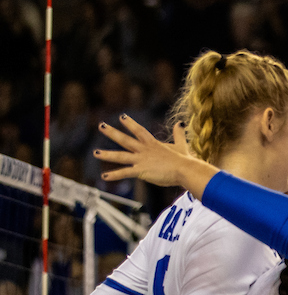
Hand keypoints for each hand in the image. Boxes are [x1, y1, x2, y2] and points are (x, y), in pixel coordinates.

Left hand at [95, 116, 214, 189]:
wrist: (185, 170)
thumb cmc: (184, 159)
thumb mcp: (181, 144)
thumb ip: (179, 134)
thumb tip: (180, 123)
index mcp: (153, 144)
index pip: (139, 130)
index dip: (130, 123)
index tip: (121, 116)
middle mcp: (144, 150)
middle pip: (125, 139)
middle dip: (112, 132)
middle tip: (101, 125)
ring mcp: (141, 160)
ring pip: (120, 156)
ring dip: (107, 154)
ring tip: (95, 153)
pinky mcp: (141, 171)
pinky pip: (125, 173)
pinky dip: (114, 175)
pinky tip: (104, 177)